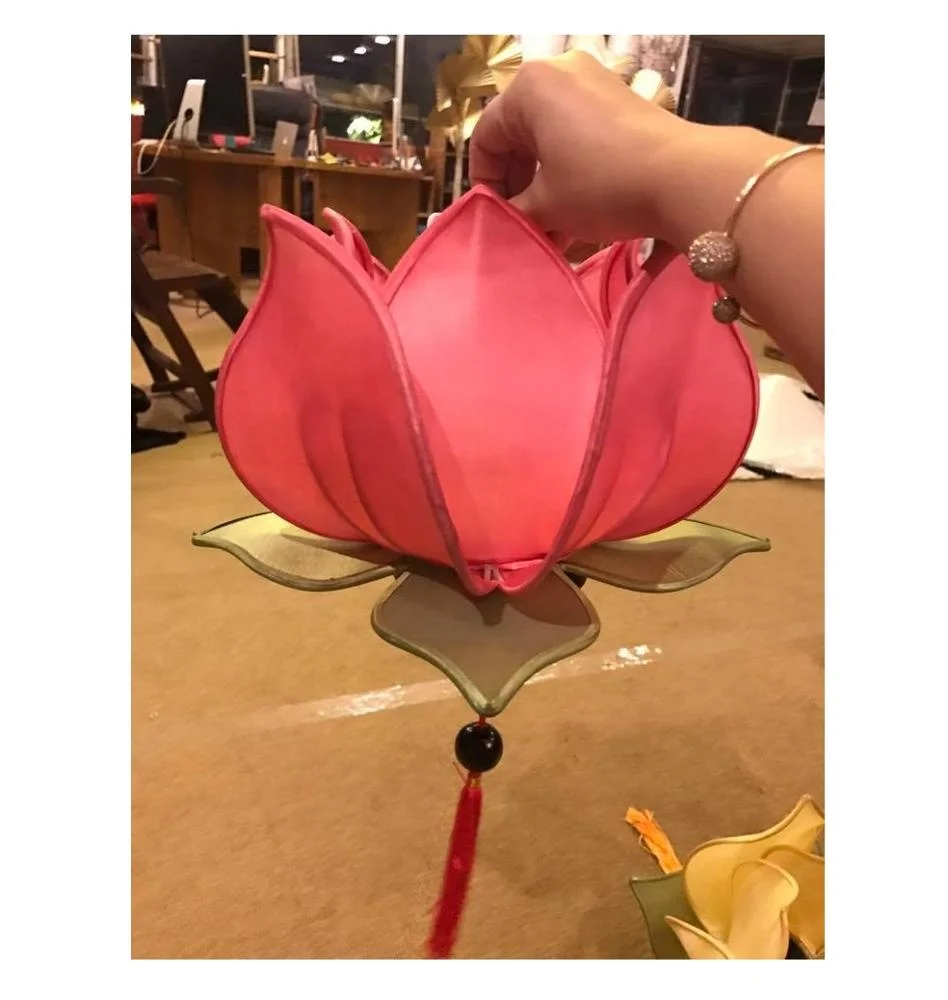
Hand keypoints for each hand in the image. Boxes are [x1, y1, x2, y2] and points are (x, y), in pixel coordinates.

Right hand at [469, 51, 691, 244]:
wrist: (682, 179)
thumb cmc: (602, 186)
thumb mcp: (547, 206)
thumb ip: (515, 212)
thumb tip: (506, 221)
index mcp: (528, 88)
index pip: (484, 139)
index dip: (486, 186)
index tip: (496, 219)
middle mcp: (558, 73)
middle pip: (517, 135)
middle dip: (518, 186)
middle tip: (523, 225)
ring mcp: (593, 82)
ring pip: (549, 138)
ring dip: (544, 185)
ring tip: (550, 229)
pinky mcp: (619, 100)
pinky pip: (578, 134)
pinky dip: (570, 171)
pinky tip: (574, 212)